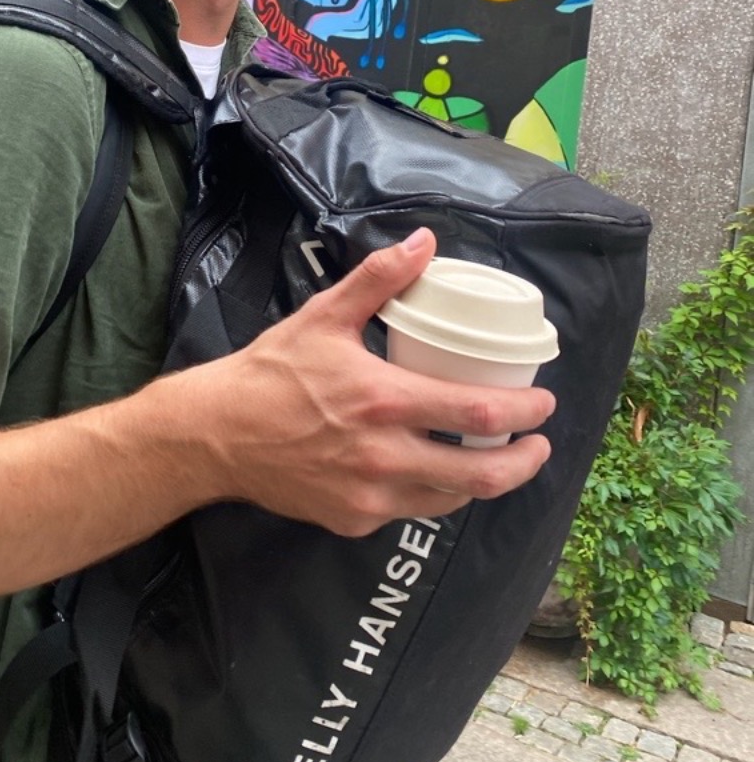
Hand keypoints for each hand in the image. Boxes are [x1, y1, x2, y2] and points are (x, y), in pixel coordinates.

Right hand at [192, 228, 553, 534]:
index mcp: (383, 401)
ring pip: (450, 499)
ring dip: (483, 481)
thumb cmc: (272, 371)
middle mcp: (383, 457)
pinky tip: (434, 471)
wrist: (217, 433)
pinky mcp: (354, 520)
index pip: (477, 414)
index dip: (524, 412)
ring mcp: (370, 496)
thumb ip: (379, 279)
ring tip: (495, 458)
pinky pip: (410, 510)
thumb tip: (425, 242)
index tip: (544, 404)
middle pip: (481, 476)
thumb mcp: (325, 316)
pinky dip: (433, 492)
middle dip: (524, 462)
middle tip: (539, 444)